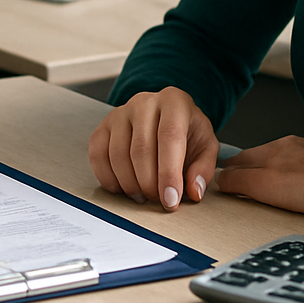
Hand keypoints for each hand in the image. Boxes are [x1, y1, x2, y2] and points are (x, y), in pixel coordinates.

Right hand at [88, 87, 217, 210]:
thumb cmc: (186, 132)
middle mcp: (144, 102)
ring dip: (130, 185)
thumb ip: (203, 169)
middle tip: (159, 200)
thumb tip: (193, 190)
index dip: (169, 173)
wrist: (165, 117)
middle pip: (141, 149)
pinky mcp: (102, 127)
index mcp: (174, 102)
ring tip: (144, 195)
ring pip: (118, 155)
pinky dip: (108, 178)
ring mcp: (119, 113)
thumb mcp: (205, 146)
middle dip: (149, 184)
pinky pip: (98, 155)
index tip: (170, 200)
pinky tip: (123, 188)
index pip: (169, 137)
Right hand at [213, 136, 303, 217]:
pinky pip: (300, 167)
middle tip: (232, 182)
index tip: (217, 181)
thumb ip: (241, 181)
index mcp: (271, 151)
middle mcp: (288, 147)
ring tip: (260, 183)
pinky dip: (290, 174)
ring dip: (266, 171)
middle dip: (243, 169)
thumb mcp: (269, 186)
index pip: (237, 160)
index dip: (224, 173)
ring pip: (279, 161)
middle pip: (256, 158)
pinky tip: (296, 184)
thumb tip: (219, 179)